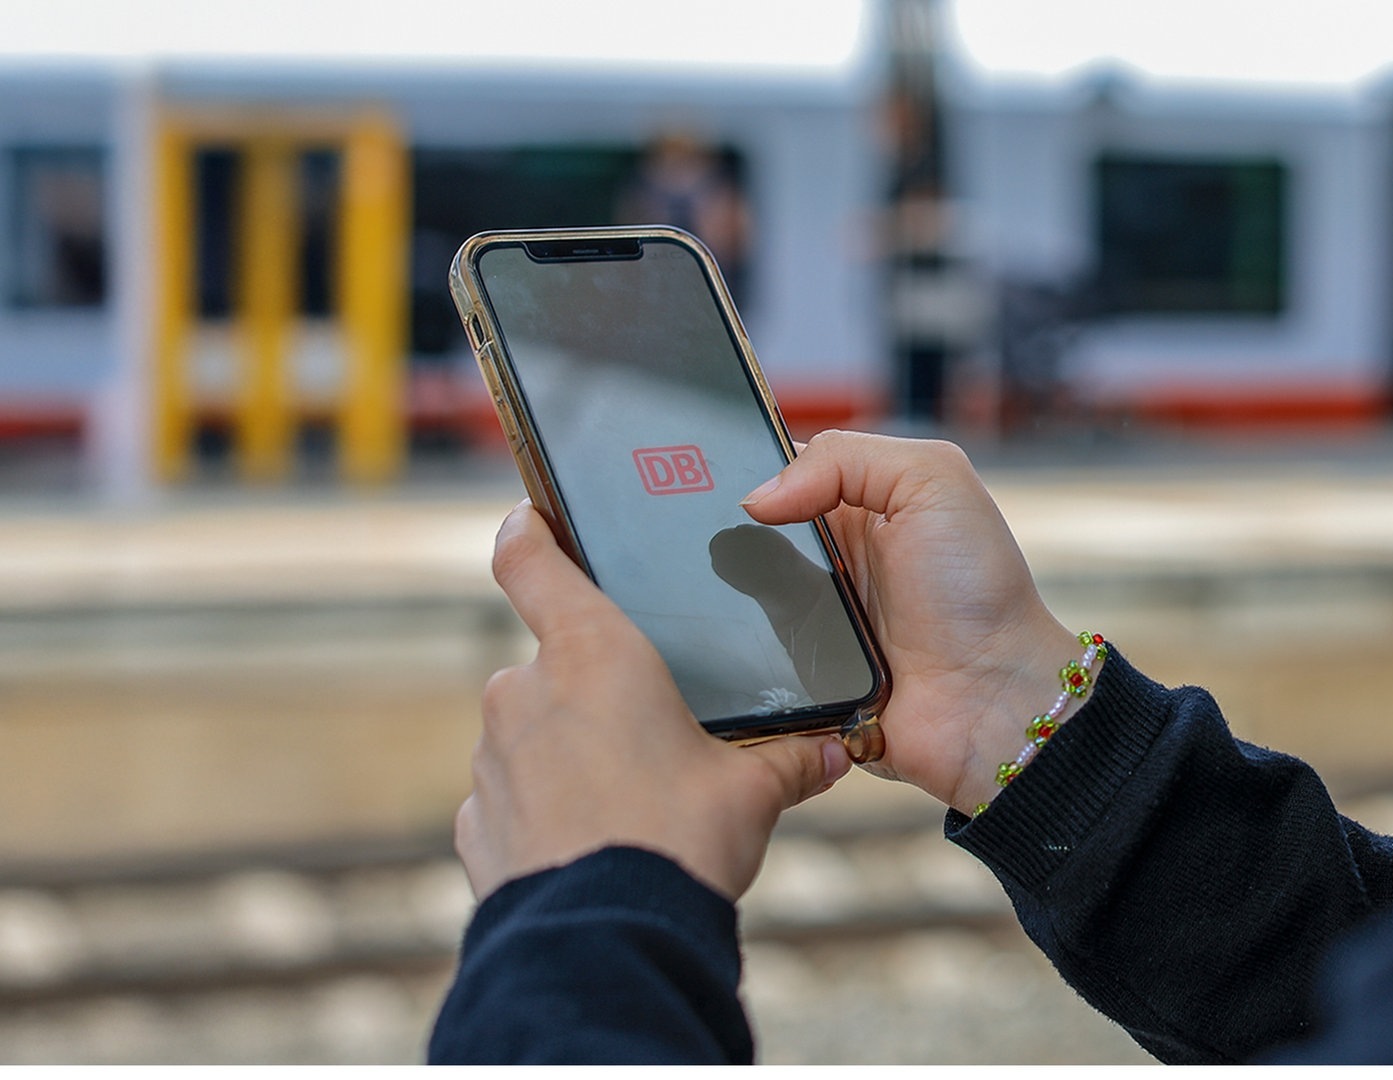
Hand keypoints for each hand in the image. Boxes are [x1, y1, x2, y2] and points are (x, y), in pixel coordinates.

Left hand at [456, 501, 852, 901]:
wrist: (609, 943)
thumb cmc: (680, 842)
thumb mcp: (751, 792)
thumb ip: (790, 761)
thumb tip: (836, 752)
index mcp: (593, 654)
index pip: (530, 559)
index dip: (528, 530)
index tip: (532, 519)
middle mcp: (525, 692)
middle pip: (552, 661)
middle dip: (595, 689)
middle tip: (651, 726)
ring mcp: (490, 759)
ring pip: (532, 732)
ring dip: (570, 751)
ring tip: (630, 799)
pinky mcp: (475, 822)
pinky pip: (513, 796)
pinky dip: (545, 809)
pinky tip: (592, 842)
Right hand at [741, 431, 1087, 814]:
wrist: (992, 698)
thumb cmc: (979, 590)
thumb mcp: (933, 480)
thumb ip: (845, 459)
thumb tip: (758, 496)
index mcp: (856, 506)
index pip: (776, 471)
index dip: (742, 465)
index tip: (705, 468)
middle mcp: (826, 560)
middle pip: (741, 533)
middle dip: (716, 528)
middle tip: (696, 526)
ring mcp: (807, 620)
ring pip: (730, 595)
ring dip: (721, 590)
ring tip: (709, 585)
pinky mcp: (795, 676)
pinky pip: (742, 658)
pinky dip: (734, 648)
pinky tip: (728, 638)